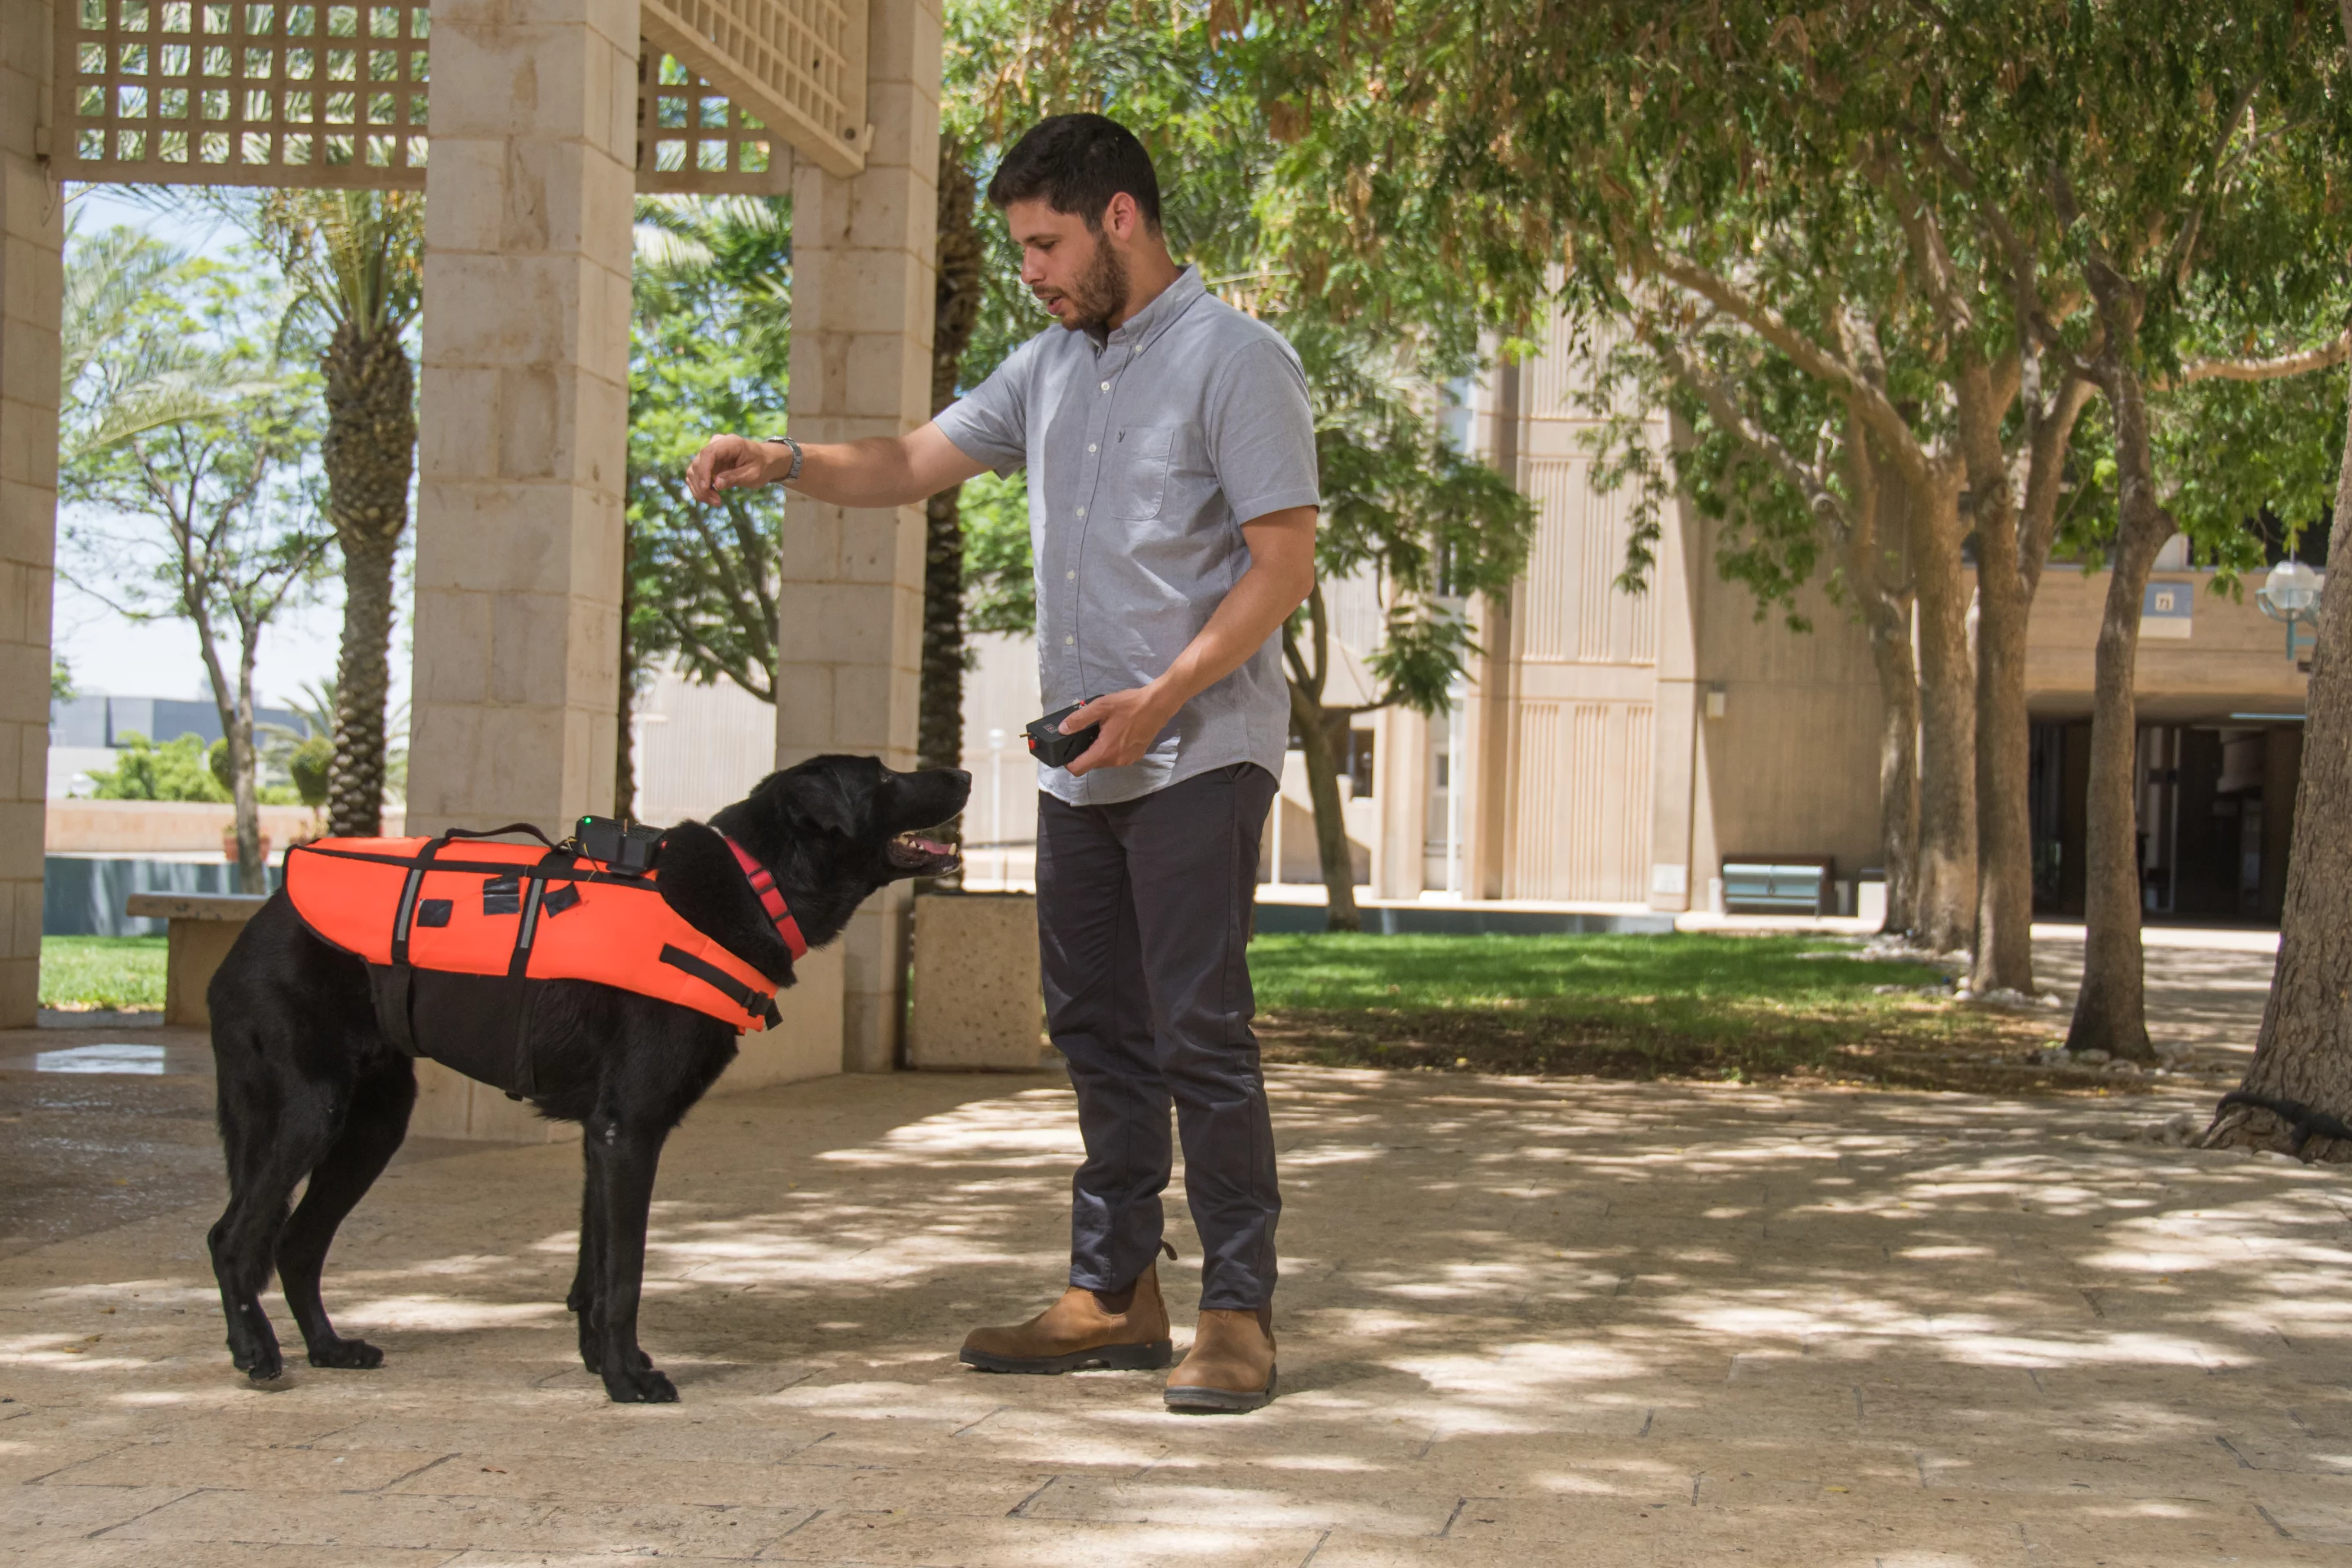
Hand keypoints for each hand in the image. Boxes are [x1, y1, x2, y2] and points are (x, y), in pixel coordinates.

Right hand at [685, 435, 777, 503]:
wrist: (765, 462)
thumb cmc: (761, 466)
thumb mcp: (753, 474)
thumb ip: (735, 477)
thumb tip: (716, 484)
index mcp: (730, 443)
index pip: (708, 453)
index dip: (703, 471)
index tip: (707, 487)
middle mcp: (716, 445)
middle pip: (698, 464)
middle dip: (703, 486)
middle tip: (717, 502)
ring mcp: (710, 454)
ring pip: (693, 471)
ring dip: (700, 490)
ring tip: (716, 502)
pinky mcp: (707, 464)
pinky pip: (696, 476)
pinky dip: (700, 489)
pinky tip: (712, 497)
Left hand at [1063, 686, 1178, 774]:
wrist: (1158, 705)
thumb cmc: (1130, 705)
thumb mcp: (1101, 706)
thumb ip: (1079, 719)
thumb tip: (1063, 729)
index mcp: (1105, 751)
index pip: (1079, 769)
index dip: (1069, 762)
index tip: (1067, 750)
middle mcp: (1116, 761)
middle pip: (1091, 764)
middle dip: (1085, 751)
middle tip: (1087, 732)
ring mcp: (1127, 760)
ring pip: (1104, 761)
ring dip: (1099, 749)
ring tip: (1103, 730)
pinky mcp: (1136, 756)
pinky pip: (1116, 758)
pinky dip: (1111, 749)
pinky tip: (1116, 733)